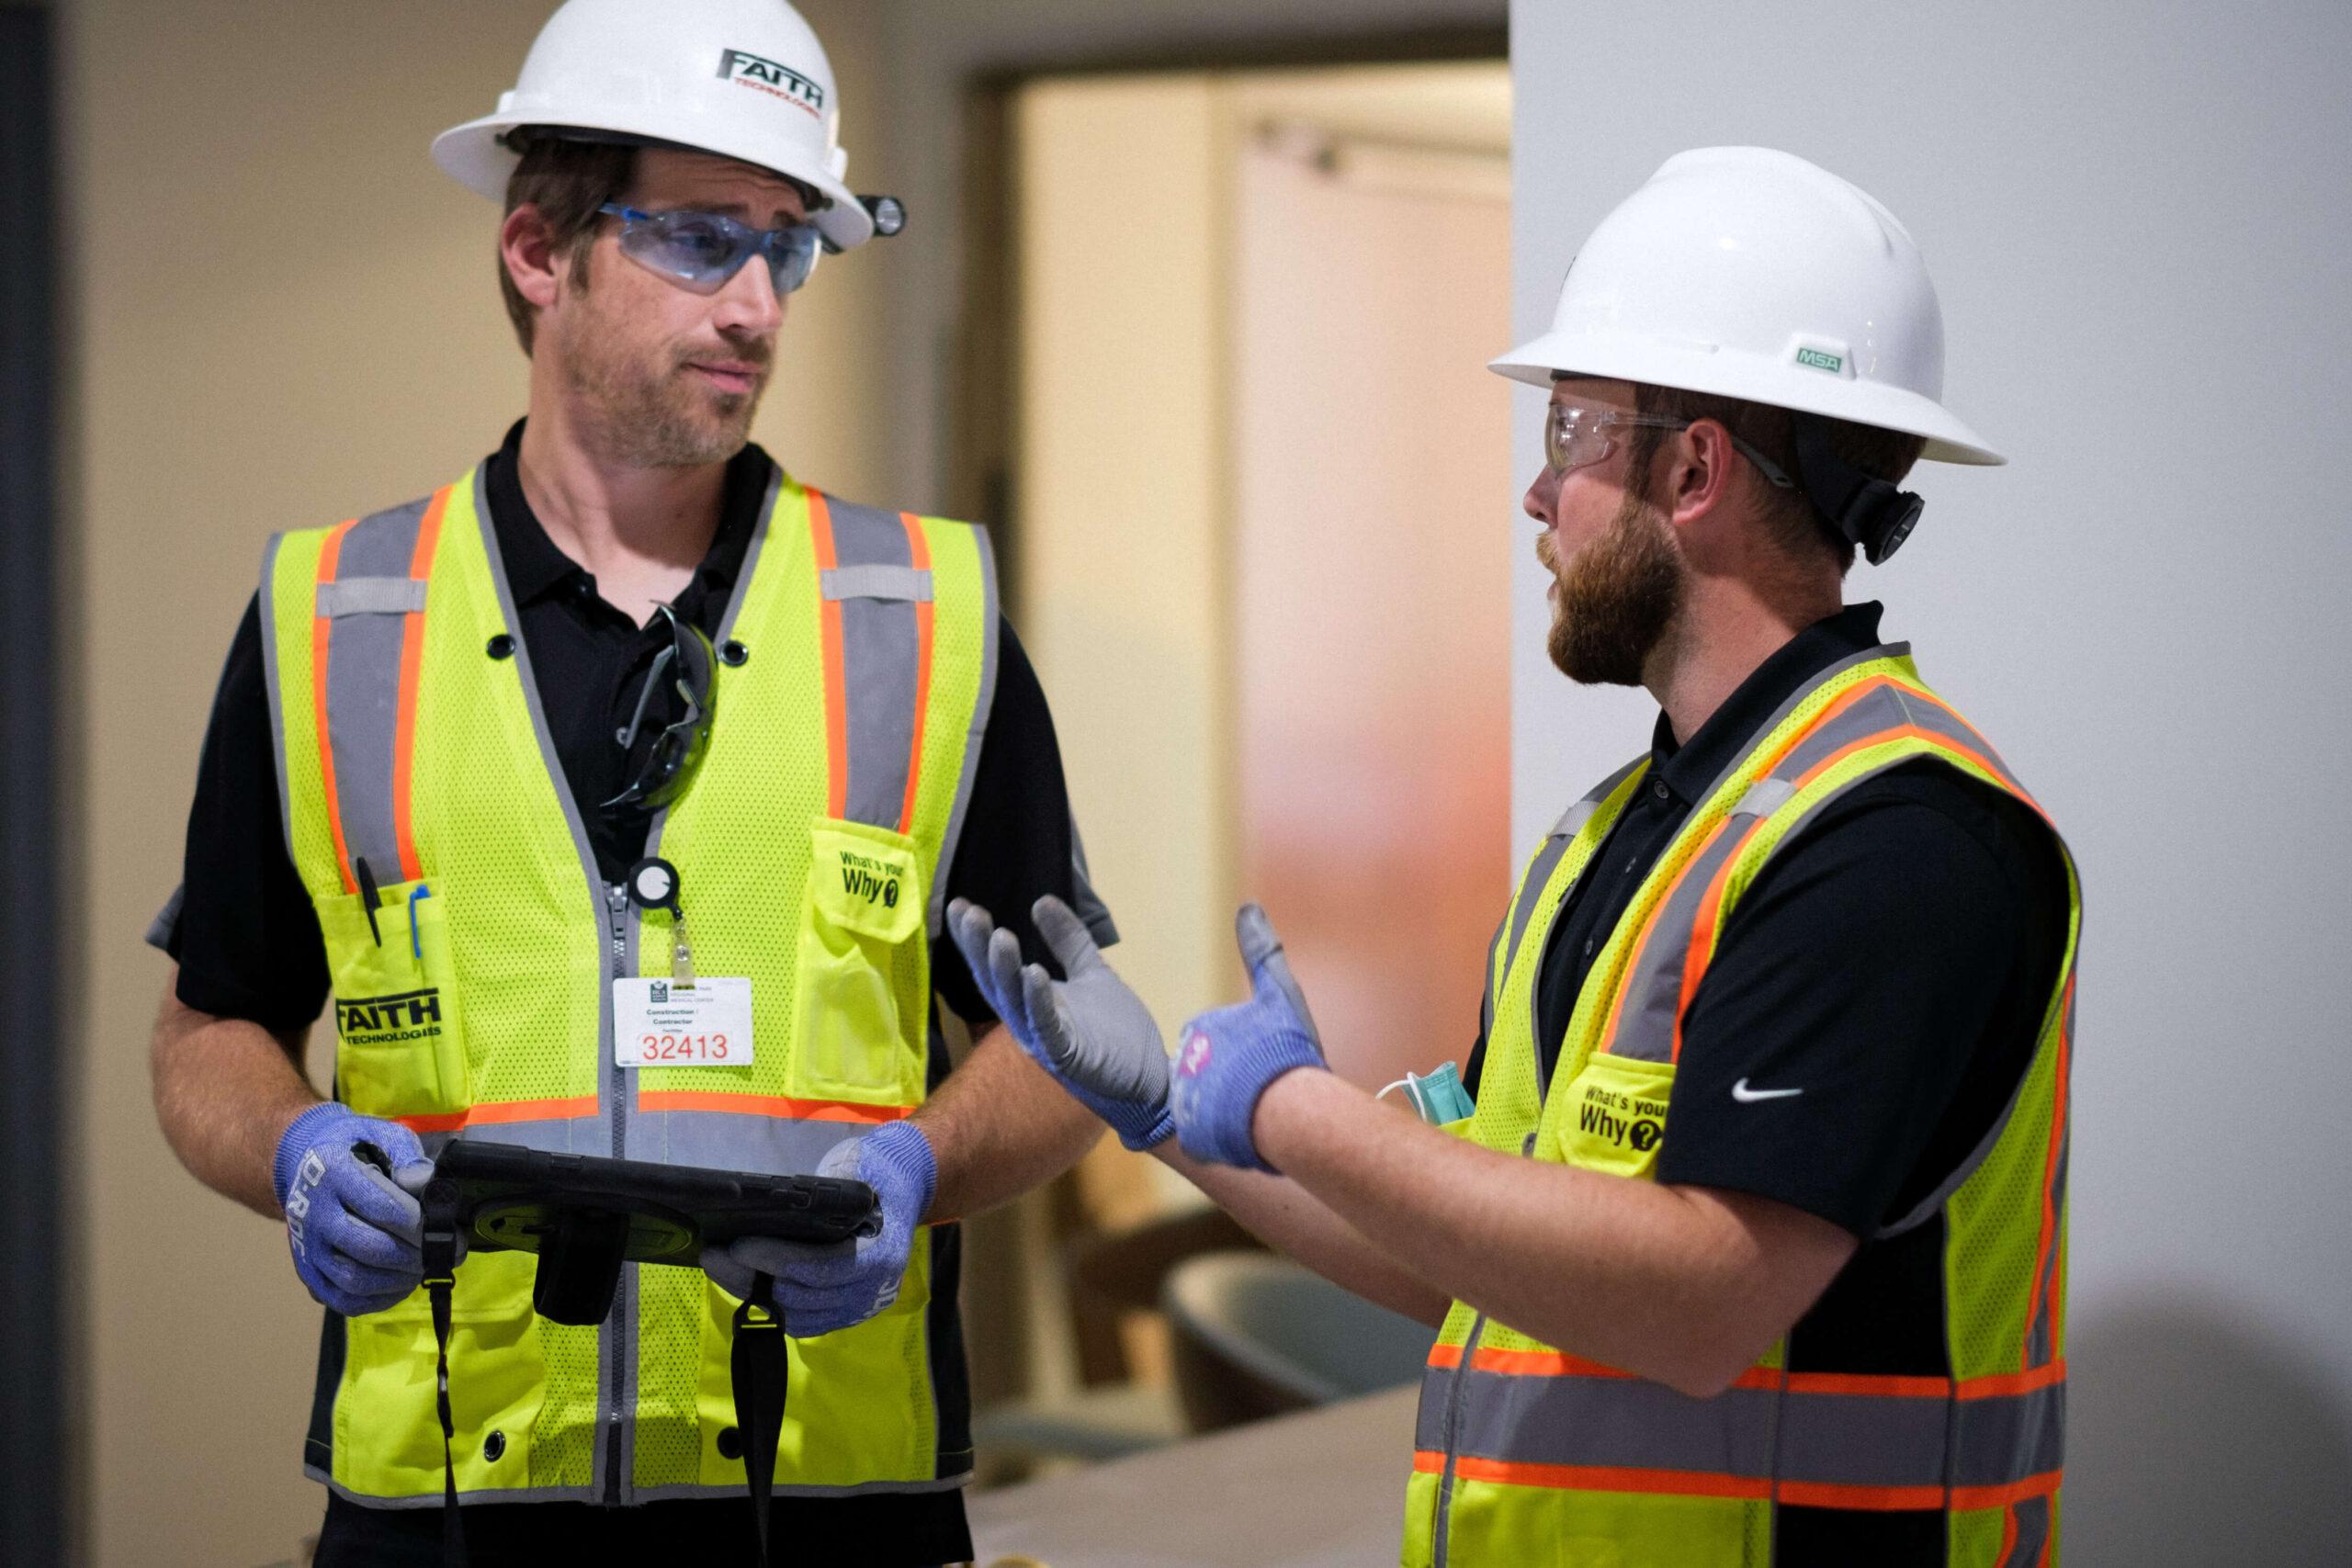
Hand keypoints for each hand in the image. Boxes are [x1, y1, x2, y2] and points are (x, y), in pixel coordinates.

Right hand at [273, 1102, 433, 1315]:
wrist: (305, 1163)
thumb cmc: (356, 1148)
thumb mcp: (383, 1135)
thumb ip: (407, 1157)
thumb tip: (425, 1183)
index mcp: (331, 1172)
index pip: (382, 1208)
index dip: (421, 1225)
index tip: (452, 1230)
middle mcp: (311, 1212)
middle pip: (369, 1248)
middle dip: (417, 1256)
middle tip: (449, 1253)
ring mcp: (305, 1246)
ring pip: (354, 1280)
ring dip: (400, 1280)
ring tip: (427, 1267)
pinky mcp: (307, 1271)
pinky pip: (342, 1300)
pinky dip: (378, 1300)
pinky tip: (402, 1283)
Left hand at [702, 1119, 935, 1336]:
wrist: (905, 1190)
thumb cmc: (876, 1173)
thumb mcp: (856, 1168)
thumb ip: (825, 1191)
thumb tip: (772, 1203)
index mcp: (883, 1254)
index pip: (825, 1269)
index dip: (779, 1262)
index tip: (740, 1245)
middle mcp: (874, 1290)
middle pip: (803, 1298)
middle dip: (751, 1278)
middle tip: (713, 1254)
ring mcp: (860, 1307)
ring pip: (796, 1316)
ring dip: (751, 1294)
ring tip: (718, 1266)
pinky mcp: (843, 1313)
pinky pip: (800, 1321)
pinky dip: (767, 1306)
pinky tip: (740, 1281)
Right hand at [945, 895, 1173, 1150]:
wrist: (1148, 1075)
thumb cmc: (1115, 1030)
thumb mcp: (1091, 973)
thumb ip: (1068, 940)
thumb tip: (1041, 901)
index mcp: (1030, 1001)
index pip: (995, 966)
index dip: (975, 938)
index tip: (959, 905)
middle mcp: (1027, 1022)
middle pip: (996, 982)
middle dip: (980, 948)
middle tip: (969, 914)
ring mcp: (1045, 1041)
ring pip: (1015, 1004)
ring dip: (1005, 970)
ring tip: (1000, 936)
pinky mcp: (1067, 1057)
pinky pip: (1048, 1028)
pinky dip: (1038, 1001)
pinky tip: (1034, 973)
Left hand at [1171, 904, 1326, 1171]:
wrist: (1291, 1114)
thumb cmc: (1288, 1053)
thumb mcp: (1281, 995)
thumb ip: (1263, 951)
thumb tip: (1248, 907)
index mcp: (1203, 1027)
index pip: (1219, 1040)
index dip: (1246, 1053)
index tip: (1265, 1061)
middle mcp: (1183, 1063)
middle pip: (1207, 1073)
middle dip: (1230, 1083)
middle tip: (1260, 1090)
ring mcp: (1182, 1100)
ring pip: (1203, 1105)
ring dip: (1223, 1111)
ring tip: (1252, 1117)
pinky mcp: (1185, 1136)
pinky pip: (1199, 1136)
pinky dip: (1217, 1137)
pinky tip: (1239, 1137)